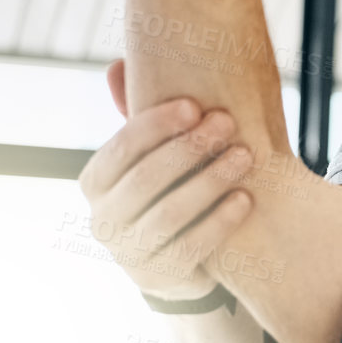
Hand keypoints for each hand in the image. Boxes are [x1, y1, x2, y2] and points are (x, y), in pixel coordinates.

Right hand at [75, 59, 254, 300]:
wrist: (184, 259)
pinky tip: (245, 199)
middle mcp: (103, 219)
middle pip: (144, 180)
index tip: (194, 104)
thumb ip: (139, 115)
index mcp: (95, 182)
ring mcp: (128, 254)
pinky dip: (219, 222)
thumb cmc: (170, 189)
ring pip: (168, 214)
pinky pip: (190, 249)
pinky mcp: (159, 278)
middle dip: (189, 148)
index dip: (155, 125)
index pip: (120, 148)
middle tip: (228, 123)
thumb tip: (118, 64)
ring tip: (245, 156)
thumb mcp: (154, 154)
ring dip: (209, 181)